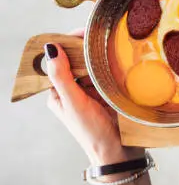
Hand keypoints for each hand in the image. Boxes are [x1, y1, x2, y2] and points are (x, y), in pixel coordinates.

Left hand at [45, 29, 143, 164]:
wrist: (120, 153)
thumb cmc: (92, 133)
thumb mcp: (74, 104)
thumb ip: (62, 77)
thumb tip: (51, 49)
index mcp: (59, 92)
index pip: (59, 61)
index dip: (68, 44)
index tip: (82, 32)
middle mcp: (75, 89)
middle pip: (78, 60)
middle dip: (86, 47)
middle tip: (100, 34)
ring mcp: (94, 90)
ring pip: (95, 64)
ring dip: (102, 54)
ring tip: (112, 42)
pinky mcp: (111, 92)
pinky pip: (110, 72)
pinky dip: (114, 64)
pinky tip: (121, 56)